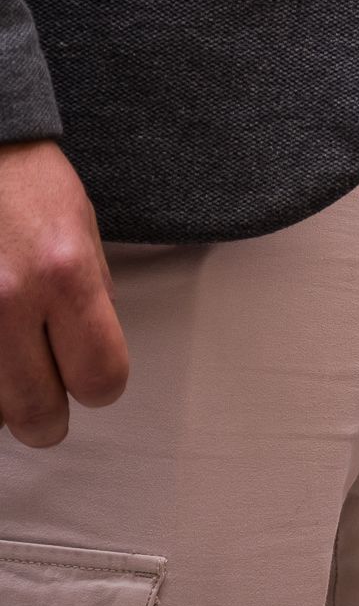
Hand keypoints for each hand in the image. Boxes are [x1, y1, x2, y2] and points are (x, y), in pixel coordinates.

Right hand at [0, 140, 127, 447]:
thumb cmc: (28, 188)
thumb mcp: (84, 234)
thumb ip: (93, 300)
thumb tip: (91, 362)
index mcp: (66, 275)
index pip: (100, 378)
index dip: (99, 385)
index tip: (90, 378)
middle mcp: (9, 297)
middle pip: (36, 411)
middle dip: (47, 417)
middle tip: (45, 404)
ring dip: (0, 402)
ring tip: (10, 369)